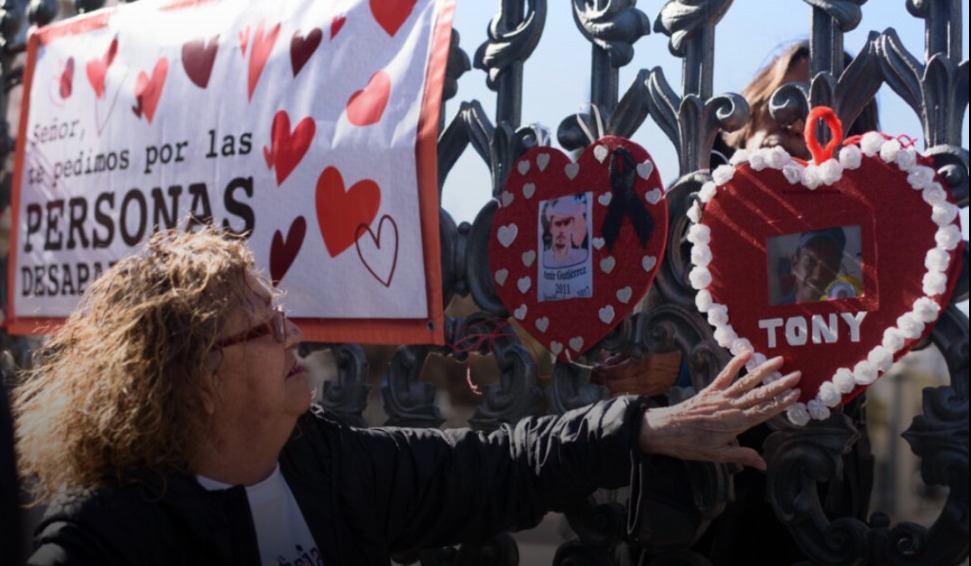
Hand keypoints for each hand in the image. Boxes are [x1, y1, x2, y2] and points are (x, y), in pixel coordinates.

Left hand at [591, 351, 681, 396]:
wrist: (682, 366)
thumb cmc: (662, 352)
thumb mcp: (642, 348)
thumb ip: (623, 356)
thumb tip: (606, 363)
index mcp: (644, 363)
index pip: (616, 371)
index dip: (603, 370)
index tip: (596, 367)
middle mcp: (645, 378)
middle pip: (615, 384)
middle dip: (604, 379)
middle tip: (598, 374)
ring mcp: (648, 389)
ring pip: (620, 392)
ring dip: (611, 387)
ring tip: (606, 380)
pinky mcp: (649, 394)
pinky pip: (629, 395)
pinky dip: (620, 391)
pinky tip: (617, 386)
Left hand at [638, 352, 799, 470]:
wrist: (665, 429)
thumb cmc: (691, 445)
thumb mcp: (718, 455)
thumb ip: (742, 456)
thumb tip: (764, 465)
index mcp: (736, 423)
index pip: (764, 411)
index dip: (782, 403)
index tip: (797, 394)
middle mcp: (731, 406)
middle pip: (760, 394)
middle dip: (780, 384)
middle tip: (798, 374)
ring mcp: (720, 396)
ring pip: (746, 381)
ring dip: (763, 370)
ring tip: (779, 360)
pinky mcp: (710, 390)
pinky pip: (724, 374)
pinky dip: (735, 362)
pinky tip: (746, 352)